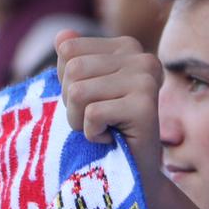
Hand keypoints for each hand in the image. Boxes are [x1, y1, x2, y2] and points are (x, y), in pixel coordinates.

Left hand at [54, 31, 163, 172]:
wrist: (134, 173)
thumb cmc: (106, 129)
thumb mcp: (83, 90)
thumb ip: (72, 60)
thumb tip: (61, 35)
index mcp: (126, 47)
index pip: (68, 50)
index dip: (67, 82)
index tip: (92, 102)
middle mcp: (142, 57)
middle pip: (72, 70)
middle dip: (72, 104)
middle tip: (97, 120)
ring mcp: (147, 80)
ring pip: (78, 92)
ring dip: (80, 121)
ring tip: (104, 129)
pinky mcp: (146, 106)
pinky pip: (92, 114)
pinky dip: (93, 134)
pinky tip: (113, 138)